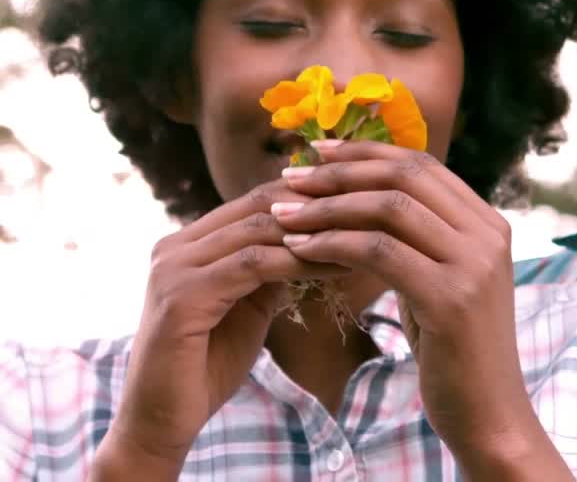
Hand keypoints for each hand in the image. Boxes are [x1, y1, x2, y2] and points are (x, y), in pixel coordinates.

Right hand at [97, 179, 348, 478]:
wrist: (161, 421)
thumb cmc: (207, 366)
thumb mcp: (247, 306)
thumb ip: (270, 269)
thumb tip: (316, 239)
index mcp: (187, 243)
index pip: (258, 200)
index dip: (312, 197)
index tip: (364, 203)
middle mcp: (174, 246)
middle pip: (260, 205)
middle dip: (320, 206)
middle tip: (373, 211)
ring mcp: (173, 268)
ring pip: (260, 230)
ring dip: (317, 232)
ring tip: (364, 236)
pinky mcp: (181, 296)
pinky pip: (253, 265)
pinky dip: (299, 262)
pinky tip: (338, 267)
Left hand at [275, 141, 569, 478]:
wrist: (490, 413)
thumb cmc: (456, 350)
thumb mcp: (443, 281)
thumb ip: (422, 241)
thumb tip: (368, 201)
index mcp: (489, 223)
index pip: (424, 165)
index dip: (367, 153)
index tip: (318, 153)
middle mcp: (488, 234)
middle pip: (407, 176)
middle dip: (342, 171)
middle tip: (290, 177)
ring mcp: (473, 264)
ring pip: (390, 208)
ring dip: (327, 206)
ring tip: (282, 213)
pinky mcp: (451, 298)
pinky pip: (378, 253)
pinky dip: (331, 245)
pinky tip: (297, 250)